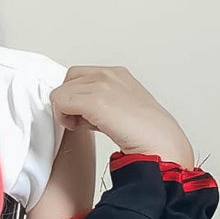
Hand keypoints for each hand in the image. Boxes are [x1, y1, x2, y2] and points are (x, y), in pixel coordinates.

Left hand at [49, 65, 195, 167]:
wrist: (160, 144)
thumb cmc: (145, 133)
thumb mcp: (120, 109)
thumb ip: (100, 103)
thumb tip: (77, 111)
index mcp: (117, 74)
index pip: (78, 76)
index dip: (77, 97)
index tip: (86, 115)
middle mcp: (108, 75)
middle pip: (67, 80)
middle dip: (69, 100)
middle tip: (81, 120)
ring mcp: (102, 85)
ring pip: (61, 91)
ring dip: (66, 110)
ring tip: (84, 125)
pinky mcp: (95, 100)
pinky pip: (59, 101)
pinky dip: (63, 117)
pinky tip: (79, 127)